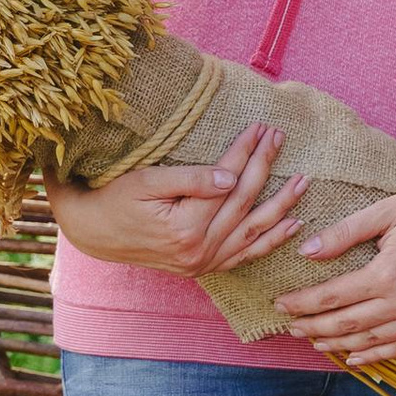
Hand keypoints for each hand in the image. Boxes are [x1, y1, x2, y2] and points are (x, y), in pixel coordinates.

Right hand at [41, 125, 306, 278]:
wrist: (93, 233)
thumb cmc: (114, 200)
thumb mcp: (145, 182)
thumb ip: (190, 180)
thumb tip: (231, 177)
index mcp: (184, 229)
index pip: (226, 183)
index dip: (244, 152)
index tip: (260, 127)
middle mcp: (198, 252)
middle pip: (243, 204)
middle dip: (263, 168)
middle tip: (279, 138)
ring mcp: (203, 264)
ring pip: (252, 232)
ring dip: (280, 206)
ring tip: (302, 180)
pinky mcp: (203, 268)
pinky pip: (245, 255)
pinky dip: (270, 241)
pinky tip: (292, 224)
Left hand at [276, 157, 395, 367]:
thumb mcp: (388, 211)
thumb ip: (345, 233)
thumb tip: (307, 251)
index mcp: (387, 273)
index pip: (332, 296)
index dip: (303, 303)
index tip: (281, 305)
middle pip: (346, 324)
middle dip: (313, 327)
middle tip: (290, 328)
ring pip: (371, 341)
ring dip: (338, 345)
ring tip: (315, 342)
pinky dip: (374, 356)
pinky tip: (355, 357)